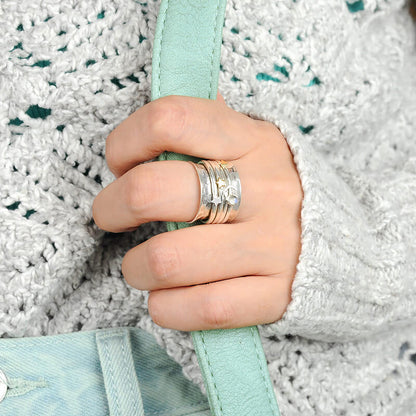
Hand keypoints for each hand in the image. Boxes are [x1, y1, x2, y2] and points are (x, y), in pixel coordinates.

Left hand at [92, 92, 302, 330]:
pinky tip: (165, 298)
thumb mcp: (256, 144)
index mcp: (253, 141)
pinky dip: (166, 307)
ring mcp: (273, 245)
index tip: (122, 164)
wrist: (350, 245)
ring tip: (141, 265)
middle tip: (111, 215)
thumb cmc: (280, 190)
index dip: (126, 142)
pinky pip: (203, 308)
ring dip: (135, 267)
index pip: (170, 119)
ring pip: (168, 259)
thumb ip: (210, 129)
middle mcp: (264, 190)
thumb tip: (152, 125)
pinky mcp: (276, 295)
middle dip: (111, 206)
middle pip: (152, 191)